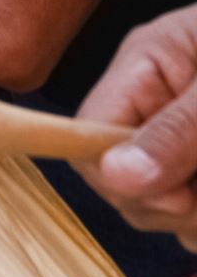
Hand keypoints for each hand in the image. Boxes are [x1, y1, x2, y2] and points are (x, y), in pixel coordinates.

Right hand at [75, 5, 196, 250]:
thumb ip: (179, 130)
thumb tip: (117, 177)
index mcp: (147, 66)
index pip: (89, 135)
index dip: (121, 176)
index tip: (180, 196)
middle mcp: (158, 105)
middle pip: (126, 183)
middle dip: (176, 204)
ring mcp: (188, 140)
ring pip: (168, 209)